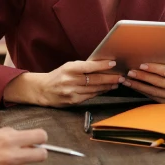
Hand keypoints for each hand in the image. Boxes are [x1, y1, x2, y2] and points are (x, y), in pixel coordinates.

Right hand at [4, 60, 122, 106]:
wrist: (43, 90)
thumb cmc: (58, 76)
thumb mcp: (68, 67)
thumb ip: (83, 67)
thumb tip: (102, 66)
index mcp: (69, 69)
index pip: (89, 67)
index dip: (102, 65)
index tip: (113, 64)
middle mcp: (70, 81)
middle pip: (95, 80)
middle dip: (110, 78)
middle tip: (121, 76)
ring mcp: (72, 92)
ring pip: (95, 89)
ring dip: (107, 86)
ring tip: (117, 83)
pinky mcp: (73, 101)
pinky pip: (90, 96)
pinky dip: (99, 92)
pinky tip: (106, 89)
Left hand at [123, 63, 164, 102]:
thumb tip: (144, 56)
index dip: (153, 68)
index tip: (141, 65)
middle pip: (159, 82)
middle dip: (143, 77)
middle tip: (130, 72)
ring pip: (154, 92)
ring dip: (139, 86)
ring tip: (128, 80)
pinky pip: (152, 97)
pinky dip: (142, 91)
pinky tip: (134, 86)